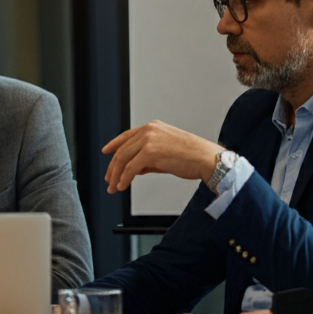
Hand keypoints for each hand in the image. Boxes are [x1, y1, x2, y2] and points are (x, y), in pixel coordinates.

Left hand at [102, 120, 222, 193]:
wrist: (207, 159)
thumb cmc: (192, 156)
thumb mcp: (165, 152)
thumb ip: (148, 158)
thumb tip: (134, 168)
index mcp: (152, 127)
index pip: (126, 135)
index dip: (114, 144)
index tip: (106, 151)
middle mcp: (148, 130)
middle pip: (122, 149)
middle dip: (113, 167)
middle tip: (109, 179)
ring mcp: (148, 140)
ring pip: (123, 159)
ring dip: (116, 175)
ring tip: (113, 187)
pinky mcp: (150, 152)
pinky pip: (131, 168)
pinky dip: (124, 178)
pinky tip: (122, 186)